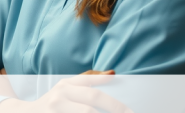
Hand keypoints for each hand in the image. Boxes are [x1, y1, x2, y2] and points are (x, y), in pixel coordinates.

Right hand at [0, 71, 129, 112]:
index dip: (113, 103)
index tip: (130, 111)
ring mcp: (54, 111)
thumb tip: (113, 75)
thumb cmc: (53, 101)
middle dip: (113, 110)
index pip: (93, 92)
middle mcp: (59, 98)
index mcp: (65, 86)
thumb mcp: (66, 87)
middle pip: (90, 104)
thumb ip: (89, 80)